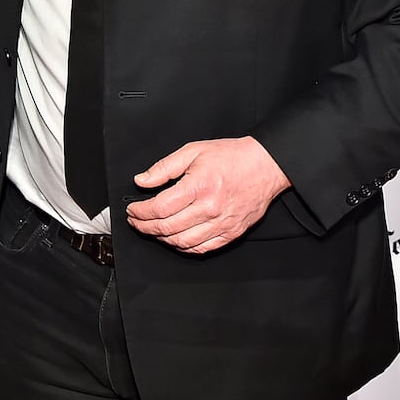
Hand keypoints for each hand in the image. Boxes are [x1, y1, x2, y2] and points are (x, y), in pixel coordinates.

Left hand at [125, 137, 291, 254]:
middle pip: (168, 228)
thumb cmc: (232, 156)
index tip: (133, 210)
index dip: (141, 212)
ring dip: (162, 239)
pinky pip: (202, 248)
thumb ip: (164, 168)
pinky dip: (184, 247)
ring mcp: (222, 223)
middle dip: (145, 227)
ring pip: (183, 242)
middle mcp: (210, 208)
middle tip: (136, 221)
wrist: (266, 165)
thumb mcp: (193, 151)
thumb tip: (142, 180)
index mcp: (199, 186)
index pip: (160, 207)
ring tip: (153, 230)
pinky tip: (175, 238)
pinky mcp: (231, 232)